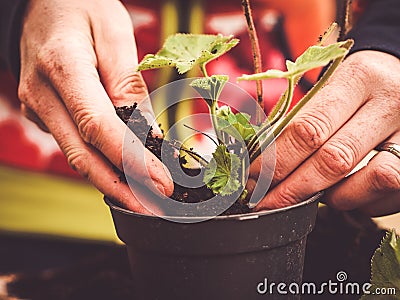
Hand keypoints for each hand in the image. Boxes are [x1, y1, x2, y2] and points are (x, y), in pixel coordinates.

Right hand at [18, 0, 173, 212]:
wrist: (42, 5)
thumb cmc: (81, 9)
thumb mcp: (114, 34)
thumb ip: (128, 84)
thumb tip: (148, 134)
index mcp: (61, 67)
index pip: (97, 126)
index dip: (130, 160)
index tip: (160, 183)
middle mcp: (42, 94)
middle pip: (82, 154)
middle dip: (121, 187)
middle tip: (155, 208)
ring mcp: (39, 107)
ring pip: (77, 155)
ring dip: (112, 181)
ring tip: (146, 199)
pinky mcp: (46, 114)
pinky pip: (75, 144)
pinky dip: (101, 162)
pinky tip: (125, 173)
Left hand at [250, 50, 399, 215]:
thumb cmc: (357, 87)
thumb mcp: (330, 88)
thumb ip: (301, 121)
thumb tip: (262, 163)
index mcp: (358, 79)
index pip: (308, 129)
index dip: (275, 161)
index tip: (252, 178)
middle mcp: (391, 104)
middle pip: (334, 160)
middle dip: (292, 189)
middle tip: (266, 202)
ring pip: (370, 181)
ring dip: (332, 197)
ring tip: (313, 193)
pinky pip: (389, 195)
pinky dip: (361, 202)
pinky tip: (345, 193)